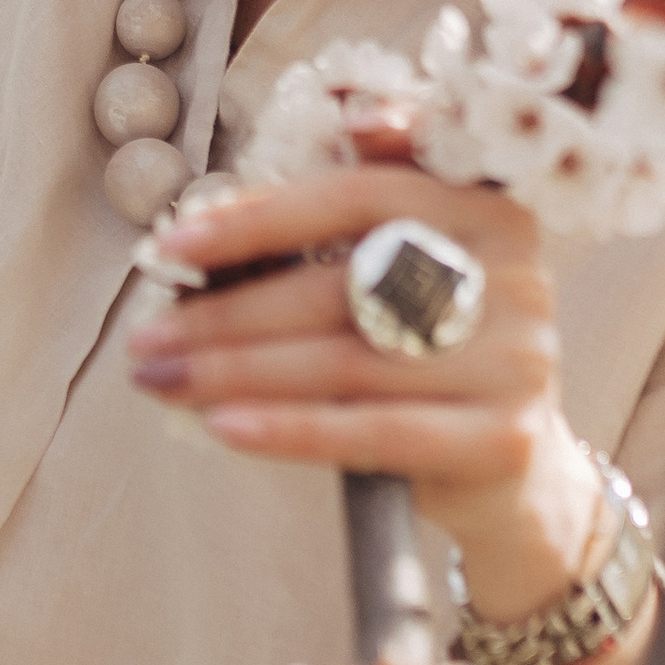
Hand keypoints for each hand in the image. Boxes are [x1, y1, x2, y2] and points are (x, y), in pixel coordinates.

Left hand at [126, 137, 605, 629]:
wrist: (514, 470)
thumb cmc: (426, 358)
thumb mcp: (398, 280)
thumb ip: (333, 239)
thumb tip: (204, 226)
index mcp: (486, 207)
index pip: (360, 194)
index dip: (261, 215)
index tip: (174, 243)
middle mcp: (515, 274)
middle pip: (344, 283)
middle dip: (229, 310)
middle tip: (148, 334)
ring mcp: (516, 358)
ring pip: (347, 360)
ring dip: (236, 371)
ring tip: (162, 378)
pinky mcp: (500, 436)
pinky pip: (374, 430)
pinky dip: (289, 429)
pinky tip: (223, 427)